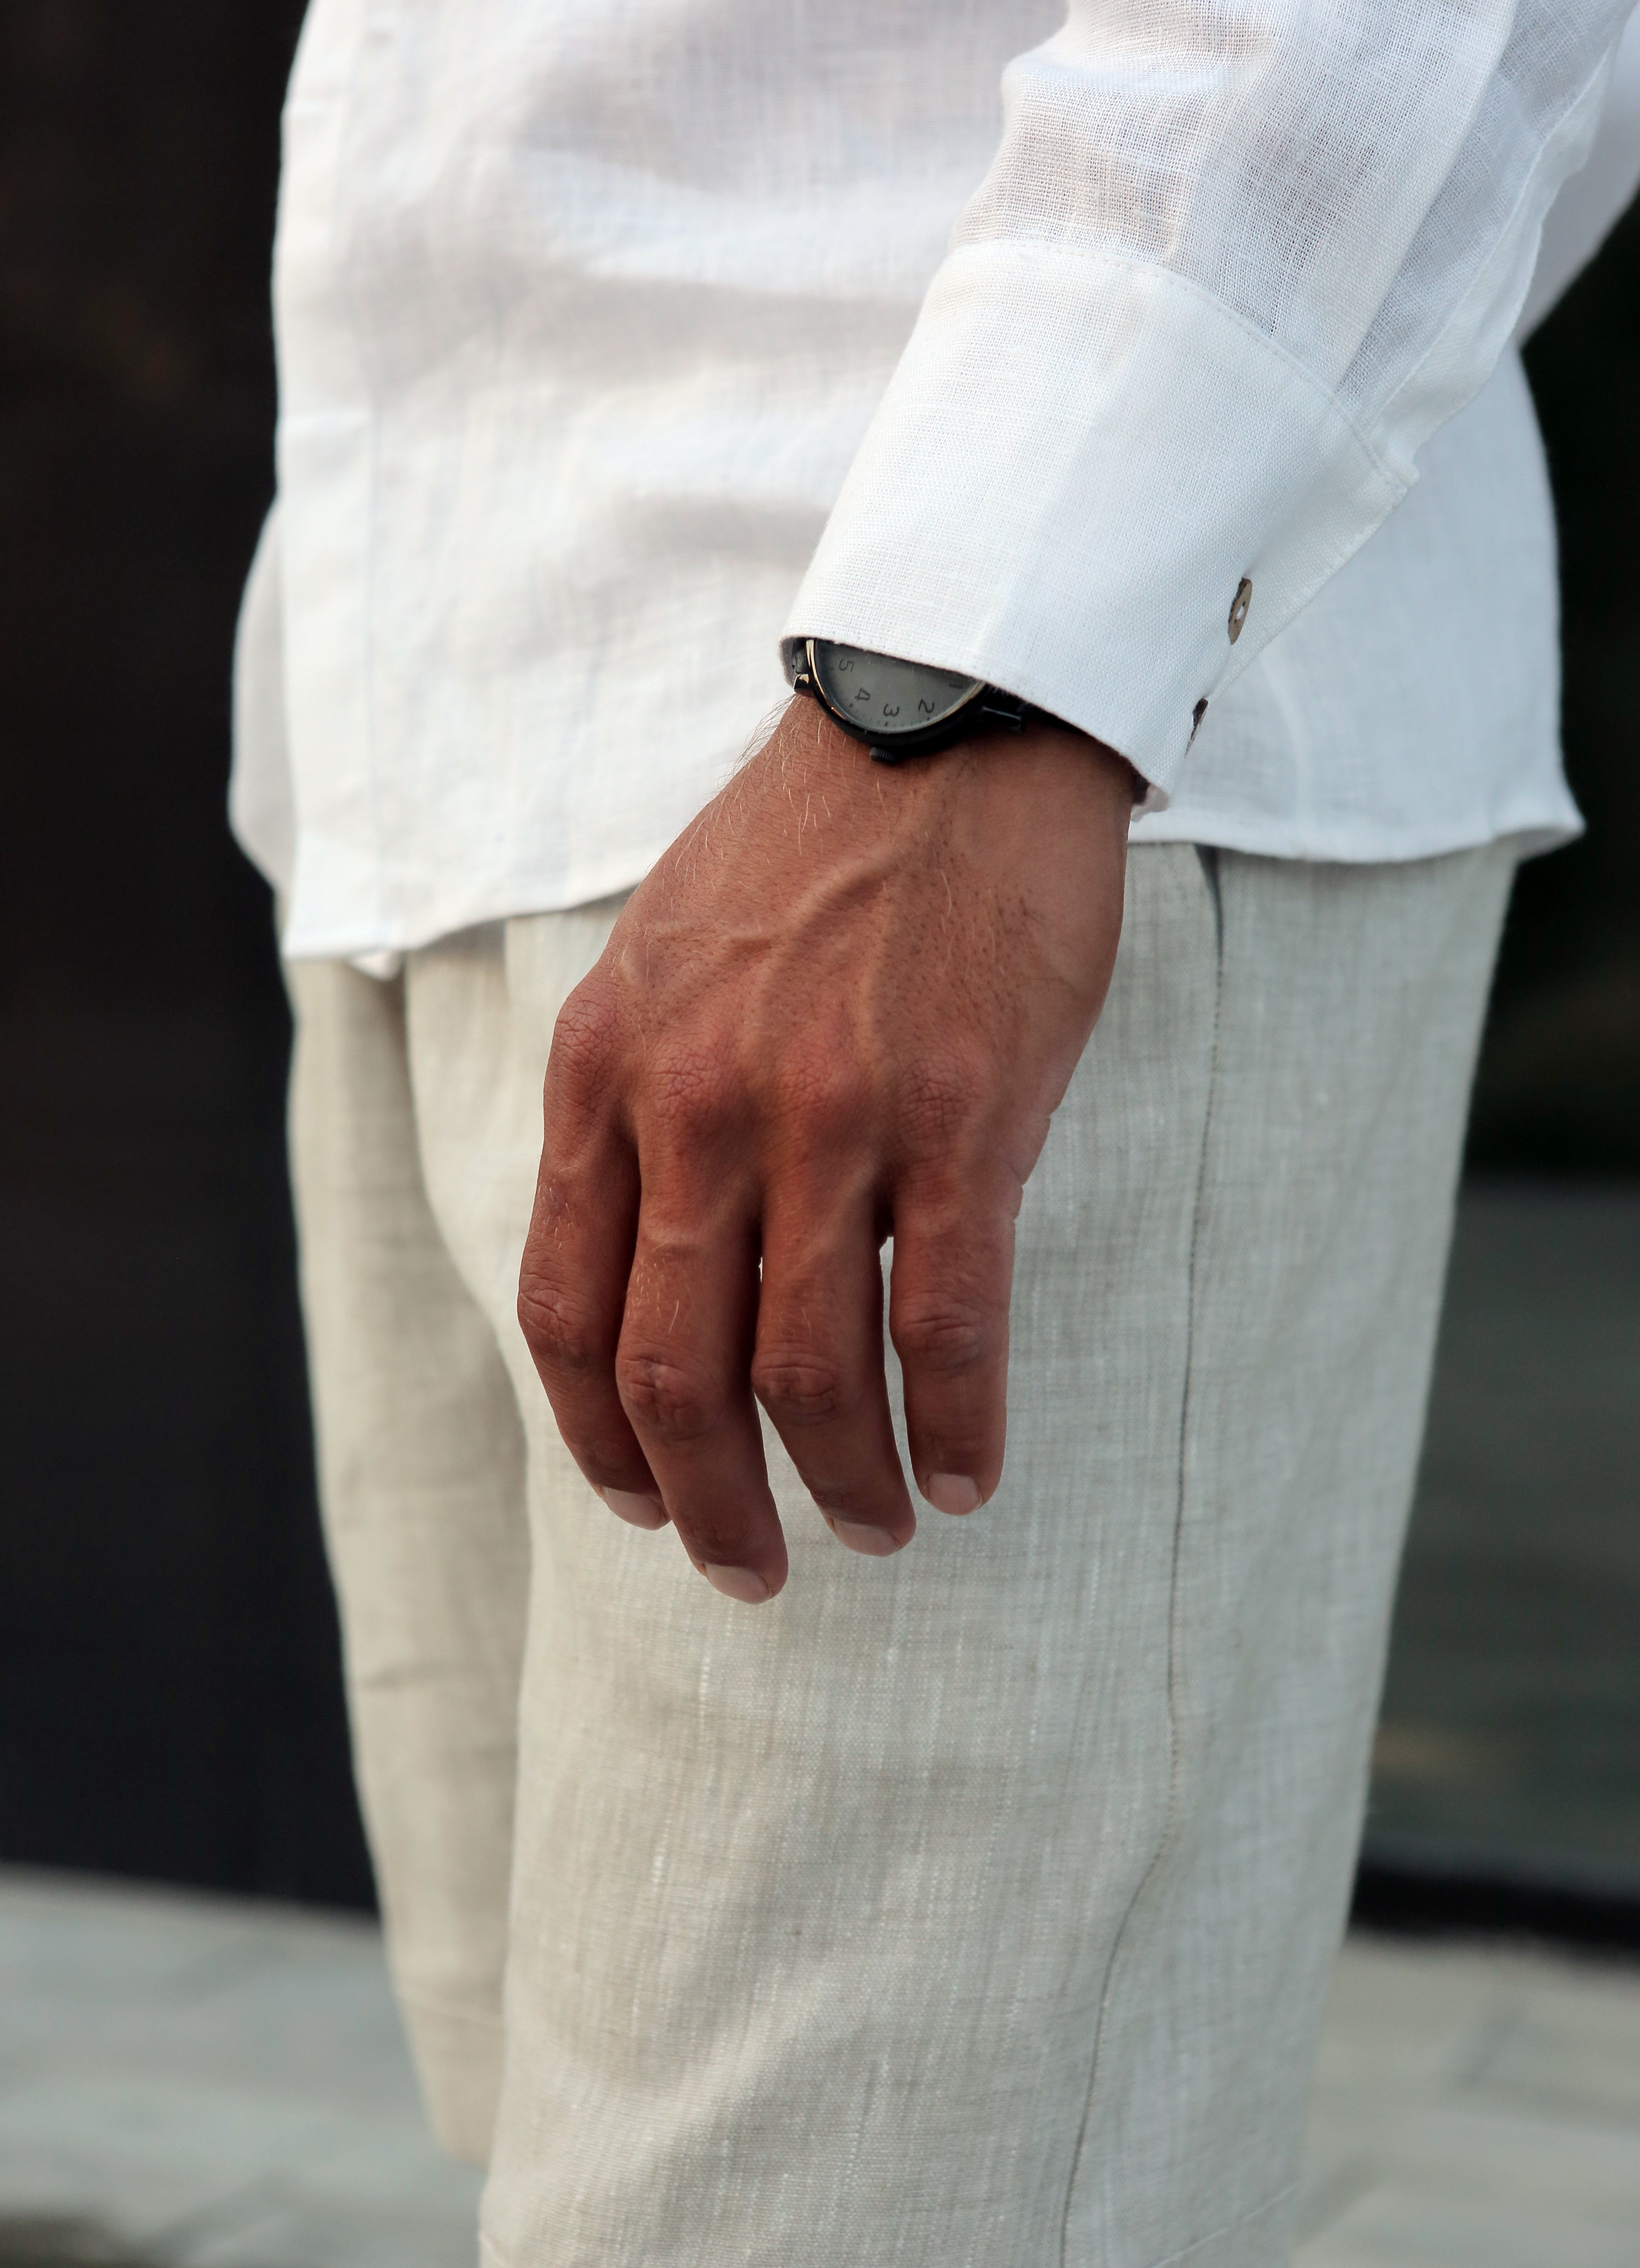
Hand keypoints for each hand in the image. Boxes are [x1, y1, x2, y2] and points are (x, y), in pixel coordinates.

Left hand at [518, 697, 1131, 1600]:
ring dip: (840, 1484)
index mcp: (609, 1069)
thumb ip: (640, 1105)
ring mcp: (831, 1117)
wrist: (947, 723)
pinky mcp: (962, 1120)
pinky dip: (958, 1425)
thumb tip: (658, 1262)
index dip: (598, 1438)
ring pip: (808, 1372)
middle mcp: (699, 1106)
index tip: (638, 1502)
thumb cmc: (810, 851)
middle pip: (677, 1372)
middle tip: (751, 1572)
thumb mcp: (663, 960)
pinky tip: (968, 1472)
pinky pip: (946, 1324)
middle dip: (708, 1505)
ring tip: (875, 1527)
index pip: (568, 1312)